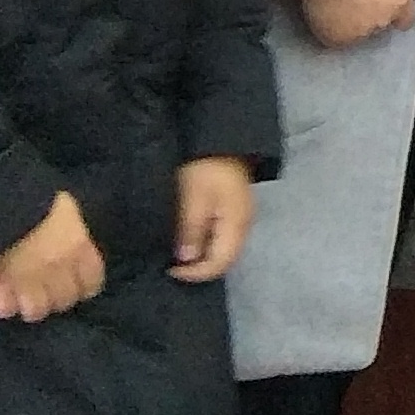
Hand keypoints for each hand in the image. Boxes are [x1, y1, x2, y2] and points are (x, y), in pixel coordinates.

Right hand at [0, 190, 103, 322]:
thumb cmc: (32, 192)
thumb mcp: (61, 205)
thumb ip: (68, 228)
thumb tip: (70, 239)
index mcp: (78, 246)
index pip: (92, 284)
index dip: (81, 285)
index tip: (71, 281)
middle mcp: (59, 269)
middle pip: (63, 301)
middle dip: (54, 297)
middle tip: (42, 287)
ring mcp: (29, 281)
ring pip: (36, 311)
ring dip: (28, 304)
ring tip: (20, 294)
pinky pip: (5, 309)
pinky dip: (3, 304)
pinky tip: (0, 294)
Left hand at [170, 157, 255, 282]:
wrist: (220, 142)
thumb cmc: (205, 169)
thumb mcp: (193, 199)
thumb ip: (191, 231)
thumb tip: (185, 259)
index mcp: (235, 225)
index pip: (219, 263)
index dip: (195, 273)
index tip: (171, 269)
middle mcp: (243, 226)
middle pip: (224, 260)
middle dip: (199, 267)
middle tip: (173, 264)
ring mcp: (241, 219)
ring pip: (224, 251)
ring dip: (202, 257)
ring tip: (179, 253)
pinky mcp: (235, 212)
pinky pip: (223, 239)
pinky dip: (207, 245)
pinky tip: (192, 240)